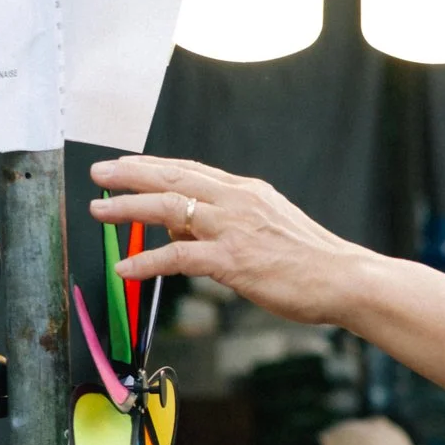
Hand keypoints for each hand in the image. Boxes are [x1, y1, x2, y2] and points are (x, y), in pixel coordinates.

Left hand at [89, 157, 370, 327]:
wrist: (346, 279)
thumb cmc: (313, 262)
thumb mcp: (269, 230)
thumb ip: (226, 226)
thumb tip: (183, 231)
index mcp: (247, 192)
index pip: (190, 170)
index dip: (153, 166)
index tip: (125, 165)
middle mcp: (237, 201)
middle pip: (172, 178)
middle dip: (130, 174)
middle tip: (98, 172)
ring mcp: (234, 229)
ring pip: (168, 210)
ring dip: (129, 208)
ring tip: (100, 210)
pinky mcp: (233, 260)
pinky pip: (178, 258)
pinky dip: (148, 262)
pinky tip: (126, 268)